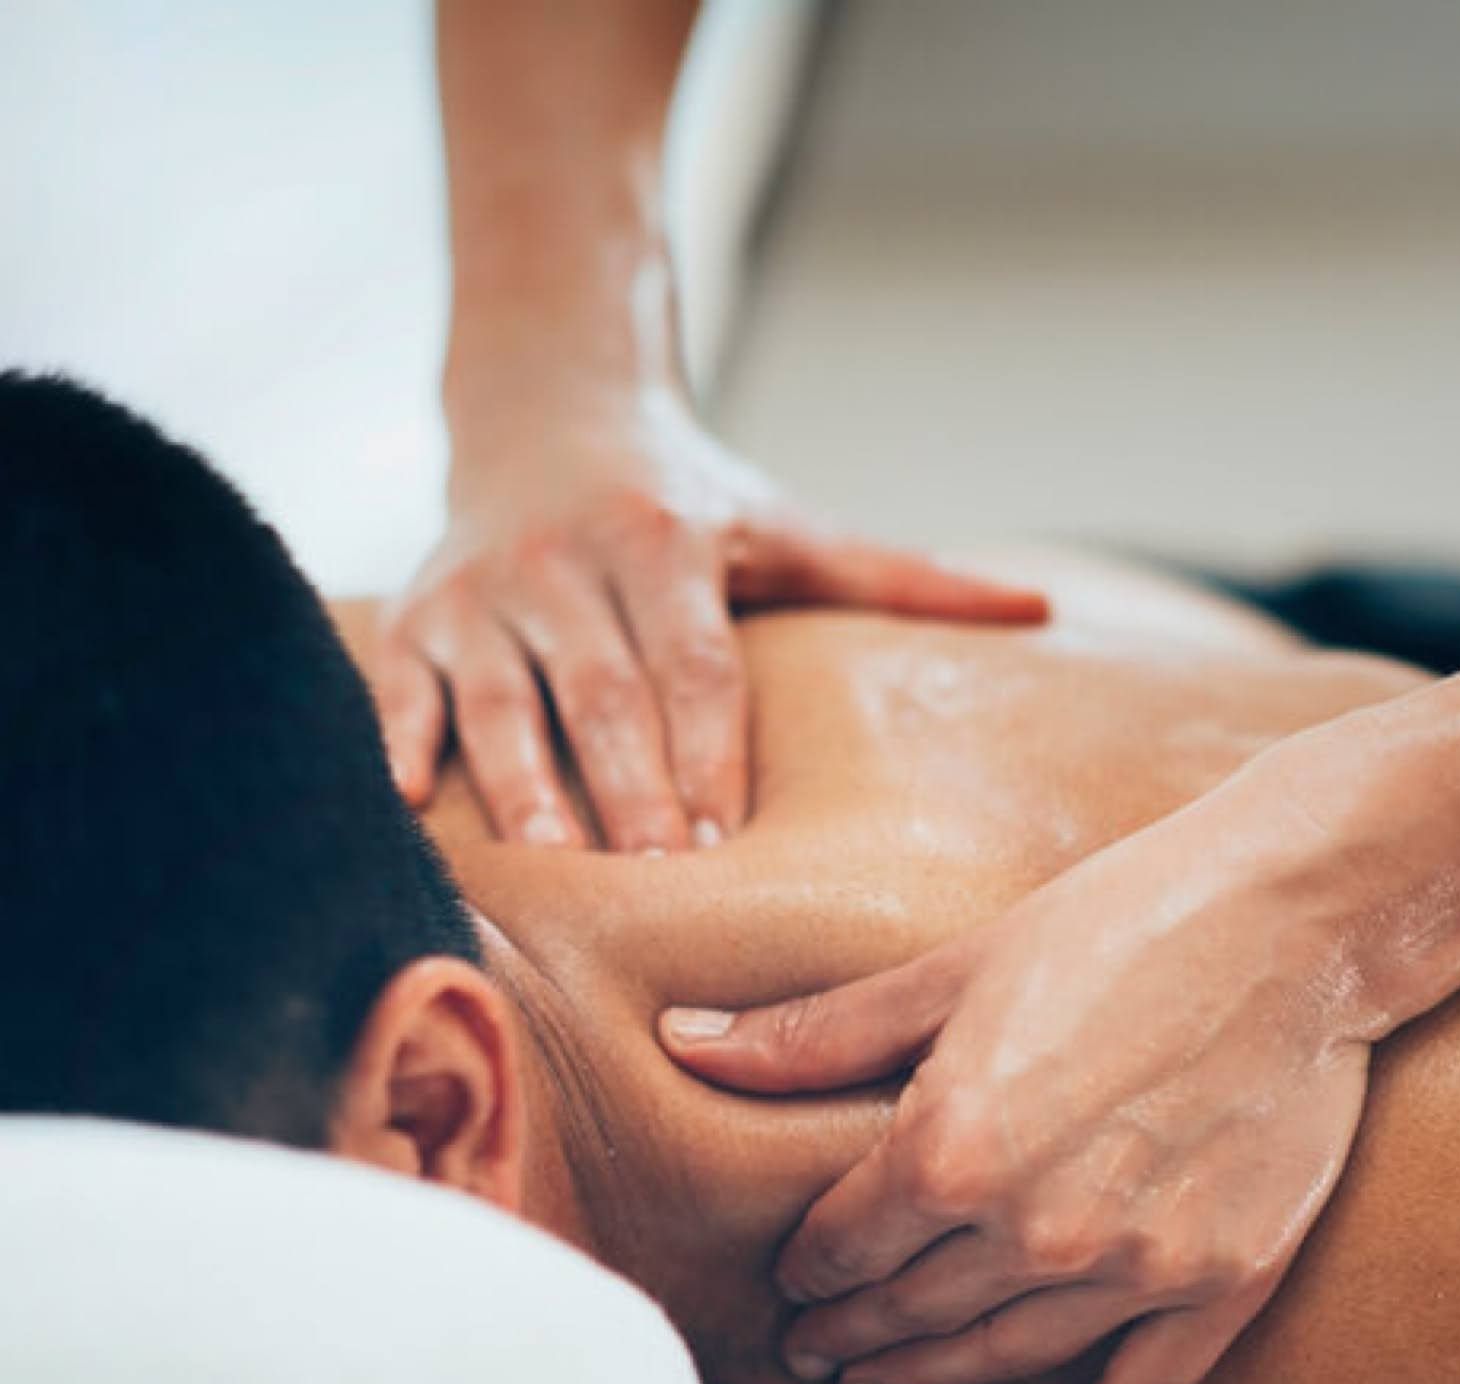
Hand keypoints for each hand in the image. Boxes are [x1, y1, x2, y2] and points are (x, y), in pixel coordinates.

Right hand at [375, 394, 1045, 849]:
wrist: (548, 410)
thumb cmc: (690, 500)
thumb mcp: (792, 526)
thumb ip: (903, 577)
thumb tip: (1042, 609)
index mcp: (666, 543)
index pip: (694, 663)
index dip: (708, 749)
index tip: (721, 839)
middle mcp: (568, 563)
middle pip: (604, 692)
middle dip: (627, 786)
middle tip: (649, 881)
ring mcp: (482, 591)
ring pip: (502, 698)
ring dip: (521, 784)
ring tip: (550, 866)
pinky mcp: (420, 614)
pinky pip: (401, 685)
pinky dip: (399, 742)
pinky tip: (405, 806)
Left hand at [659, 754, 1377, 1383]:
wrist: (1292, 922)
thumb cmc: (1114, 923)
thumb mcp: (952, 970)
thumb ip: (816, 1034)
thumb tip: (683, 1038)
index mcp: (952, 1145)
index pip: (846, 1241)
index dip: (809, 1266)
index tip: (794, 1277)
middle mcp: (1033, 1227)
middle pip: (910, 1309)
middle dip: (851, 1331)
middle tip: (812, 1353)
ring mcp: (1132, 1267)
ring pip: (1001, 1357)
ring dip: (928, 1379)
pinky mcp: (1219, 1283)